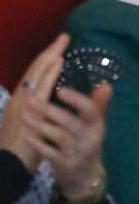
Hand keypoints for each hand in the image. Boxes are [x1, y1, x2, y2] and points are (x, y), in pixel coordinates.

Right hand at [0, 34, 68, 171]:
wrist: (9, 166)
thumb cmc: (21, 149)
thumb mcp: (33, 127)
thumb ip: (40, 113)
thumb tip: (48, 105)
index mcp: (22, 102)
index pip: (34, 77)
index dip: (46, 62)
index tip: (58, 49)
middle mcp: (20, 98)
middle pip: (35, 70)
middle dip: (49, 53)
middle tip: (64, 37)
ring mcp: (22, 102)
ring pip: (36, 74)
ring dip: (50, 58)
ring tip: (62, 44)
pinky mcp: (26, 108)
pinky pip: (40, 85)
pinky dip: (49, 72)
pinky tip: (58, 63)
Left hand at [24, 83, 111, 198]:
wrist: (85, 176)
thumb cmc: (87, 143)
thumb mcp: (95, 125)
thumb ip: (98, 105)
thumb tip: (106, 84)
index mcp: (97, 125)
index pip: (90, 110)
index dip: (76, 100)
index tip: (61, 90)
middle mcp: (90, 138)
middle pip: (70, 122)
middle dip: (50, 111)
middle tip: (32, 100)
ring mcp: (78, 152)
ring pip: (59, 137)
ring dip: (41, 126)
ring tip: (24, 116)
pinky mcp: (66, 165)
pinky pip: (51, 153)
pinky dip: (39, 144)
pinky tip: (28, 136)